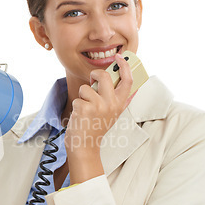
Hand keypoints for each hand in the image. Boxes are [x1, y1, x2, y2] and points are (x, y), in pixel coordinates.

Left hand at [64, 54, 133, 180]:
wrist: (85, 147)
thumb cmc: (95, 128)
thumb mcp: (111, 114)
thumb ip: (116, 98)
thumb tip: (122, 80)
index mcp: (120, 104)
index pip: (128, 81)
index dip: (124, 66)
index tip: (119, 57)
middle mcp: (112, 104)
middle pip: (105, 76)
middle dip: (95, 74)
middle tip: (91, 80)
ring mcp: (98, 106)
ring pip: (87, 88)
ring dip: (82, 96)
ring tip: (85, 110)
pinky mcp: (85, 108)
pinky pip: (78, 98)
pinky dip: (76, 105)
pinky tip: (80, 117)